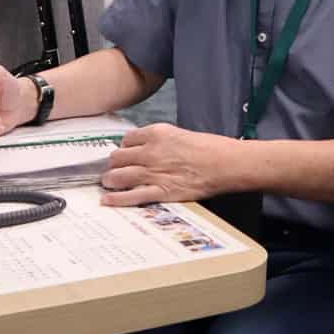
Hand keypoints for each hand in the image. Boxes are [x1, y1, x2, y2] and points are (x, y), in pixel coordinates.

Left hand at [100, 123, 236, 205]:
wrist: (225, 163)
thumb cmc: (210, 149)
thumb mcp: (181, 135)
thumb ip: (162, 142)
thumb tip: (149, 150)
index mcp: (157, 134)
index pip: (127, 139)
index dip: (124, 148)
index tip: (124, 153)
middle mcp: (150, 151)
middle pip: (118, 157)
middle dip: (114, 164)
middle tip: (114, 169)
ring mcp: (153, 172)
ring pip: (119, 176)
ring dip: (110, 180)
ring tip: (108, 183)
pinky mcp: (160, 191)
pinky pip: (131, 196)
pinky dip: (117, 199)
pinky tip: (108, 200)